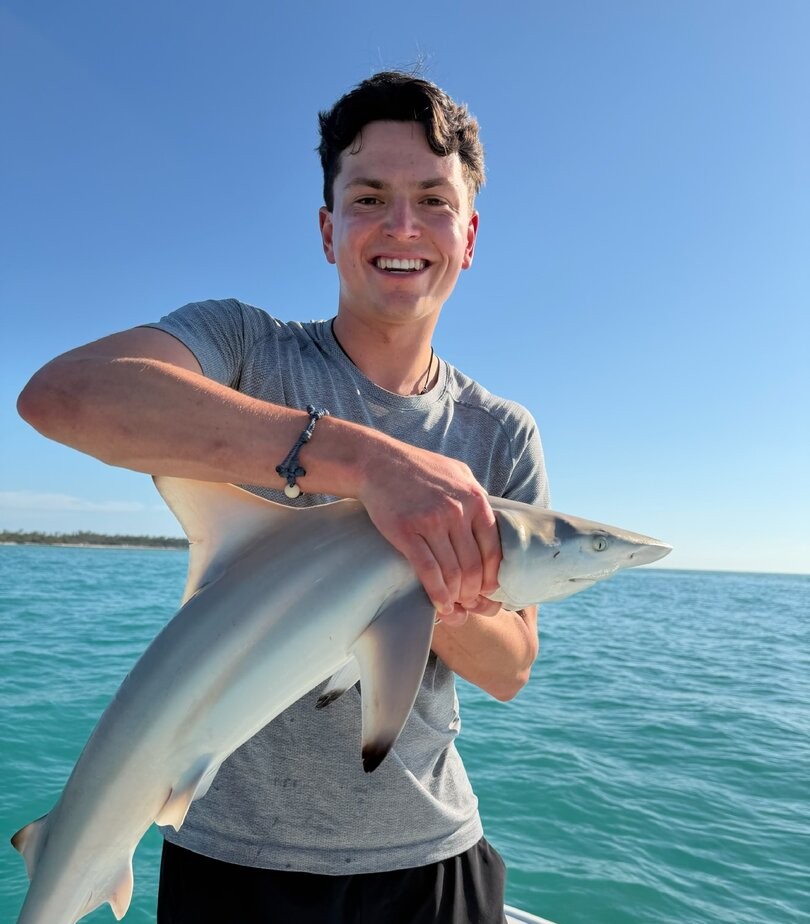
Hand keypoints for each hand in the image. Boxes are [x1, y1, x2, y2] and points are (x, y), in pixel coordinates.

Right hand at [357, 440, 501, 622]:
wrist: (377, 462)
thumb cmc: (417, 468)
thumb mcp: (457, 473)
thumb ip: (475, 498)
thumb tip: (490, 525)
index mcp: (474, 499)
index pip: (493, 548)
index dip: (492, 575)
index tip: (488, 590)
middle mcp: (457, 511)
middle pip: (473, 565)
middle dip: (474, 592)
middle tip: (470, 605)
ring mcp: (431, 521)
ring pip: (452, 572)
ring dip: (456, 597)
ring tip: (456, 609)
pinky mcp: (406, 531)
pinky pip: (428, 571)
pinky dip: (437, 593)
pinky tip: (440, 605)